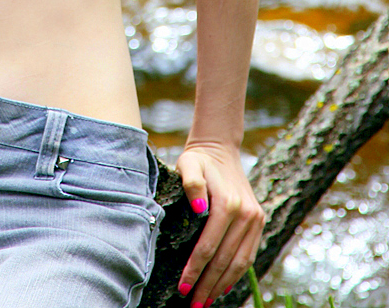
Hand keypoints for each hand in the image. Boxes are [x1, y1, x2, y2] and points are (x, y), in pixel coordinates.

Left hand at [175, 140, 264, 305]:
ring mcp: (255, 219)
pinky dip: (236, 273)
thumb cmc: (198, 159)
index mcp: (228, 203)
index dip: (195, 270)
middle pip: (224, 259)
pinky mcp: (258, 222)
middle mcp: (246, 214)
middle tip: (192, 303)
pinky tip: (222, 286)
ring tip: (206, 301)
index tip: (181, 288)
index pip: (209, 247)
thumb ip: (192, 184)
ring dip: (222, 285)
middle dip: (207, 284)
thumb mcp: (188, 163)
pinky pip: (248, 254)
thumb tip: (199, 210)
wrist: (220, 149)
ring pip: (239, 262)